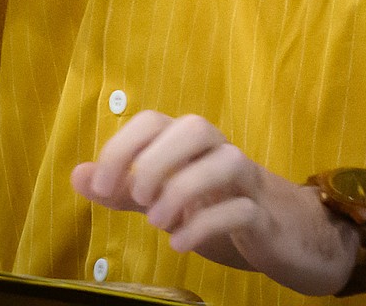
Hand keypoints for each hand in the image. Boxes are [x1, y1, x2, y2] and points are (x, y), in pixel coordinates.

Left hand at [70, 111, 357, 294]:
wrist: (289, 236)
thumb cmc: (220, 207)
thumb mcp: (166, 197)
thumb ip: (124, 187)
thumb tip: (76, 175)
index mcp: (192, 144)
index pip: (154, 121)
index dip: (122, 147)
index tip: (100, 185)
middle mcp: (221, 151)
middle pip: (194, 127)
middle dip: (157, 160)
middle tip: (136, 199)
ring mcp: (247, 181)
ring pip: (226, 160)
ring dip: (184, 189)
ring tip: (157, 222)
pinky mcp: (265, 216)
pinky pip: (243, 208)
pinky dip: (208, 223)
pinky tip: (181, 242)